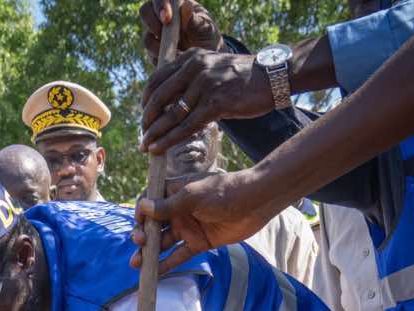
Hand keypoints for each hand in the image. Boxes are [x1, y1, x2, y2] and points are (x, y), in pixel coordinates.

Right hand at [133, 169, 276, 271]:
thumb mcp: (193, 196)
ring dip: (150, 252)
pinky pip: (180, 255)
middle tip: (140, 242)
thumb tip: (143, 208)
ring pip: (164, 242)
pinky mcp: (199, 243)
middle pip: (154, 225)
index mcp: (175, 192)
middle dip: (143, 235)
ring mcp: (189, 227)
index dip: (141, 212)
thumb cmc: (224, 191)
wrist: (255, 202)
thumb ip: (168, 206)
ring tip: (136, 264)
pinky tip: (155, 273)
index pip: (150, 201)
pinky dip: (168, 264)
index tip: (139, 221)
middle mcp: (178, 210)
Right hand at [139, 1, 221, 62]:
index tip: (167, 18)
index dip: (160, 5)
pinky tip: (176, 60)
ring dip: (159, 46)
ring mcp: (155, 35)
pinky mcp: (154, 52)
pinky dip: (162, 59)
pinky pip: (151, 56)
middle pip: (145, 12)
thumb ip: (195, 19)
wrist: (205, 60)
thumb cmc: (207, 38)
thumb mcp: (206, 29)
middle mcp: (161, 17)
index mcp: (174, 5)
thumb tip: (186, 6)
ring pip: (147, 38)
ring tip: (177, 52)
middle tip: (163, 34)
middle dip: (152, 23)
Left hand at [141, 48, 272, 154]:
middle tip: (142, 135)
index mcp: (191, 58)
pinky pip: (186, 126)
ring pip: (171, 115)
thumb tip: (174, 99)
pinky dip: (169, 140)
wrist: (271, 76)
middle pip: (160, 97)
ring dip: (155, 133)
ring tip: (146, 147)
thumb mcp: (213, 67)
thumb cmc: (243, 77)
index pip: (157, 79)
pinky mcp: (216, 104)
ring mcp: (205, 85)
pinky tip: (158, 149)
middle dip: (147, 120)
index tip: (144, 116)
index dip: (146, 100)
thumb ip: (193, 77)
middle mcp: (195, 68)